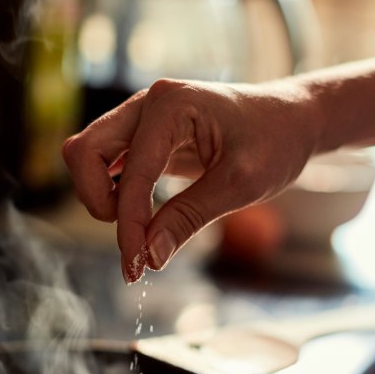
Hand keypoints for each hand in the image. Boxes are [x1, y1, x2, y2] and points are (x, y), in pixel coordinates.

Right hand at [62, 79, 316, 282]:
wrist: (290, 121)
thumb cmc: (274, 142)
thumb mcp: (241, 184)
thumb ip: (190, 217)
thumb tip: (149, 257)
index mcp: (171, 105)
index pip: (132, 174)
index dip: (129, 226)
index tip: (137, 268)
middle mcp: (146, 104)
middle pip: (84, 152)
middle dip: (96, 201)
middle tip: (133, 236)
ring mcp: (140, 118)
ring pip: (86, 157)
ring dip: (100, 197)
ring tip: (140, 225)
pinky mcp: (142, 137)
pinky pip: (104, 164)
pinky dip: (112, 193)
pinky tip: (139, 216)